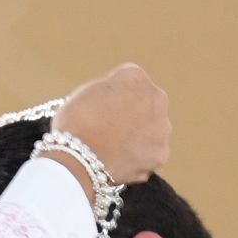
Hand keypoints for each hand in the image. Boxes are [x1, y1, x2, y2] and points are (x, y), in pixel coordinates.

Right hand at [50, 64, 170, 190]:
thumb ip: (109, 90)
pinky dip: (140, 158)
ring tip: (116, 148)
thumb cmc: (75, 122)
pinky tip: (121, 160)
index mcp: (135, 77)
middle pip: (147, 104)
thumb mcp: (88, 91)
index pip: (130, 82)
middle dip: (134, 113)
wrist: (79, 159)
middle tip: (112, 128)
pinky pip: (151, 154)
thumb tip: (116, 101)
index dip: (114, 95)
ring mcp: (162, 128)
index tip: (103, 107)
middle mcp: (156, 98)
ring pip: (153, 129)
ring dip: (140, 136)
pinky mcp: (160, 154)